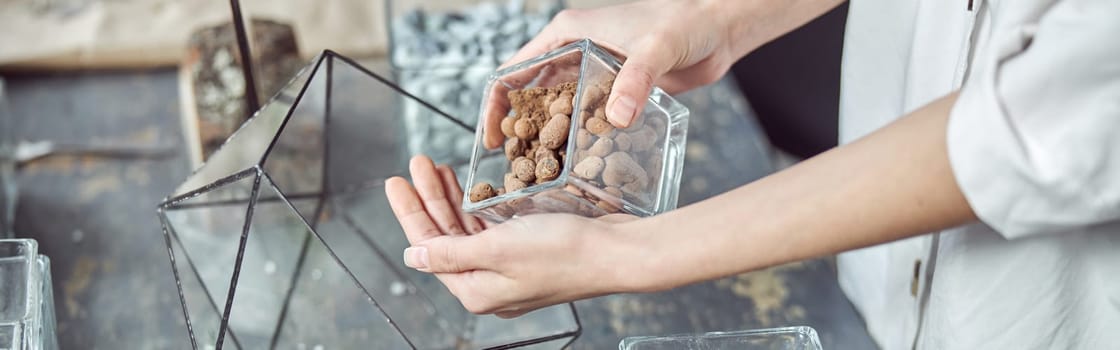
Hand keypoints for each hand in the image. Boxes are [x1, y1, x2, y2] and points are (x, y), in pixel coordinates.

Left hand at [385, 155, 641, 317]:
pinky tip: (469, 186)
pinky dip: (476, 205)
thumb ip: (451, 253)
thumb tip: (413, 258)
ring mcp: (509, 268)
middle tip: (415, 164)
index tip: (396, 180)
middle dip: (429, 198)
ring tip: (437, 167)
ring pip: (467, 229)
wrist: (617, 253)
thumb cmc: (564, 252)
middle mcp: (489, 283)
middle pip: (445, 236)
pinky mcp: (527, 253)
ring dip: (451, 198)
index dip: (410, 211)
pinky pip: (490, 228)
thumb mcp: (497, 249)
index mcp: (476, 289)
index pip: (428, 248)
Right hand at [483, 0, 739, 148]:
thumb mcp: (656, 48)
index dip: (497, 105)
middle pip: (530, 97)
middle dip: (520, 132)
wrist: (718, 30)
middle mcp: (573, 54)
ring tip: (541, 177)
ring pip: (557, 113)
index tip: (494, 139)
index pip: (514, 70)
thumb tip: (618, 118)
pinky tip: (578, 168)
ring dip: (548, 141)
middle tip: (514, 169)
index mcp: (567, 34)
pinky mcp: (613, 93)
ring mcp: (592, 75)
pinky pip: (586, 121)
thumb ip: (636, 80)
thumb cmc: (686, 23)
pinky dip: (578, 142)